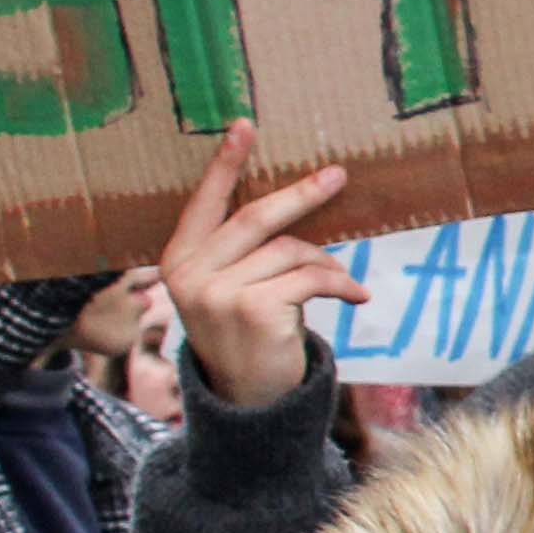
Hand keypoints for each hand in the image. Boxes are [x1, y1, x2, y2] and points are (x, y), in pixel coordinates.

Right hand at [158, 124, 371, 412]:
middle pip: (255, 217)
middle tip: (337, 176)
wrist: (247, 406)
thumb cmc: (245, 338)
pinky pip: (310, 276)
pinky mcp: (254, 310)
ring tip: (343, 283)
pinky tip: (355, 296)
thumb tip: (297, 203)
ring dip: (326, 263)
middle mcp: (189, 275)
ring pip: (290, 250)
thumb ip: (243, 252)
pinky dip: (340, 283)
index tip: (243, 126)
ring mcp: (218, 293)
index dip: (224, 165)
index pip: (204, 203)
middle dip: (302, 195)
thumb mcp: (228, 290)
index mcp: (178, 261)